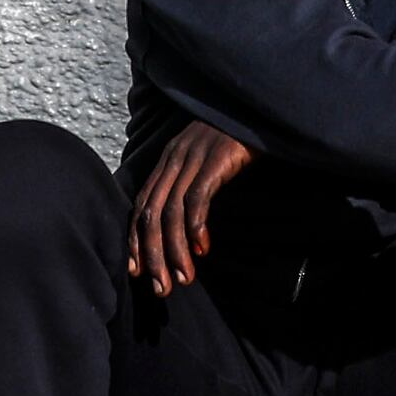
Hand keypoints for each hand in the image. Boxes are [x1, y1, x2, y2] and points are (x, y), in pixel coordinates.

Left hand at [124, 122, 254, 295]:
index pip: (141, 205)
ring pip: (171, 212)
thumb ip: (190, 184)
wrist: (260, 107)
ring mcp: (194, 157)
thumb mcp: (205, 160)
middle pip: (151, 213)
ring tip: (184, 278)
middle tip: (161, 289)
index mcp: (168, 160)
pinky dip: (195, 227)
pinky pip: (197, 198)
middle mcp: (174, 158)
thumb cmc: (238, 138)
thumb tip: (185, 229)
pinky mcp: (217, 158)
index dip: (135, 240)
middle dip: (152, 255)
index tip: (137, 272)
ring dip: (174, 251)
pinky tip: (203, 249)